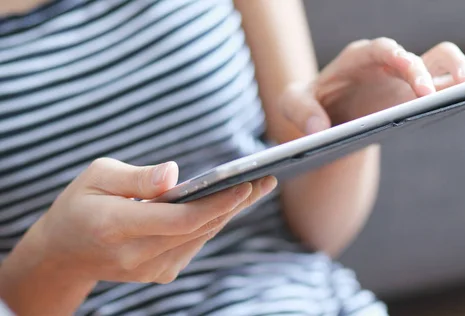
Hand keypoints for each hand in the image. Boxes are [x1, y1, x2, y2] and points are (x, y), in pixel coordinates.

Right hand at [7, 158, 275, 284]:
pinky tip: (233, 201)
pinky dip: (215, 221)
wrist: (63, 254)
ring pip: (202, 236)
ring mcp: (150, 269)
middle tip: (266, 177)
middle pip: (199, 228)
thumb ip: (137, 177)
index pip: (179, 219)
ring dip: (232, 211)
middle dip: (235, 202)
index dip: (216, 203)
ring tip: (260, 184)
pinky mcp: (161, 272)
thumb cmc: (79, 205)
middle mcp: (136, 255)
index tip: (246, 183)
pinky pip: (195, 243)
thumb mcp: (96, 177)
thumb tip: (173, 173)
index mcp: (115, 226)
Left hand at [279, 38, 464, 133]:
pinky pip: (455, 80)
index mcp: (359, 58)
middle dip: (437, 73)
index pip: (384, 51)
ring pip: (447, 63)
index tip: (419, 87)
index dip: (404, 63)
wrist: (324, 111)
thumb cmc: (309, 103)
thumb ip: (298, 111)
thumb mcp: (291, 104)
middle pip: (424, 54)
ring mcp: (409, 75)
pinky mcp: (422, 90)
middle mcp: (390, 62)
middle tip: (445, 96)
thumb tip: (318, 128)